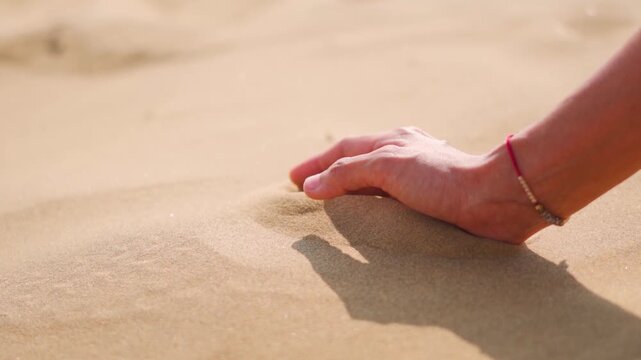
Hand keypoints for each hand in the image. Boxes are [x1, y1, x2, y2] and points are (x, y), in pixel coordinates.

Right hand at [290, 127, 546, 243]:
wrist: (495, 199)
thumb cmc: (442, 178)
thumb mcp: (388, 166)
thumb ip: (347, 173)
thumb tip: (310, 186)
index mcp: (391, 141)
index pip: (342, 151)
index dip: (315, 165)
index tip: (292, 180)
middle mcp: (403, 155)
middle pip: (357, 163)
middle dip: (330, 175)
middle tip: (306, 191)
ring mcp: (418, 178)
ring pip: (374, 182)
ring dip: (351, 191)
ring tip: (332, 206)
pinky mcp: (431, 200)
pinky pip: (391, 202)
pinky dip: (372, 208)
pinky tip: (371, 220)